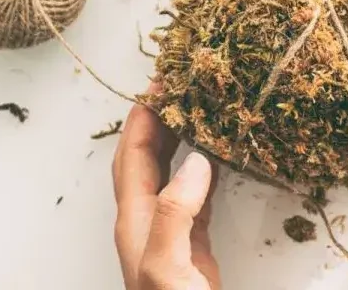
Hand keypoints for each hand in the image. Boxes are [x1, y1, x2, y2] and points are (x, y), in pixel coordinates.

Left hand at [112, 97, 220, 289]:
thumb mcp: (168, 267)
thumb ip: (175, 214)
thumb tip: (195, 162)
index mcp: (136, 218)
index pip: (132, 154)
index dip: (143, 115)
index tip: (161, 81)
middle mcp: (147, 217)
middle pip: (146, 155)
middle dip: (159, 116)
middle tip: (181, 85)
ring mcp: (169, 228)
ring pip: (168, 168)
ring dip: (179, 136)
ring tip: (197, 108)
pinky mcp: (192, 240)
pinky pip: (194, 189)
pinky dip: (202, 164)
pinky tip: (216, 155)